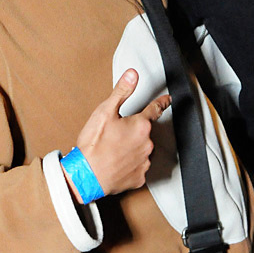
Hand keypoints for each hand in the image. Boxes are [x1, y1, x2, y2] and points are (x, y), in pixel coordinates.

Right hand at [70, 70, 170, 199]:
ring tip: (113, 150)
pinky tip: (116, 163)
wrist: (86, 176)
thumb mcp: (105, 112)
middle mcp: (147, 144)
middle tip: (116, 135)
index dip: (162, 102)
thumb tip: (133, 75)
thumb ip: (121, 92)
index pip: (155, 109)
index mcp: (140, 126)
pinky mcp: (139, 177)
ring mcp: (144, 162)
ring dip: (133, 148)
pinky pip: (138, 167)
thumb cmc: (94, 145)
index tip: (168, 99)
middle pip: (145, 132)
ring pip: (142, 150)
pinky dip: (129, 164)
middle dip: (134, 131)